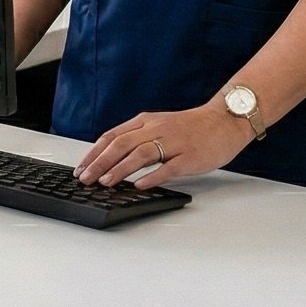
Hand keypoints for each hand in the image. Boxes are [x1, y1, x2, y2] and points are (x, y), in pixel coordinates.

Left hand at [75, 101, 252, 188]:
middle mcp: (157, 130)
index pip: (113, 136)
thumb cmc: (191, 127)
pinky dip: (152, 176)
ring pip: (141, 155)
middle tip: (86, 178)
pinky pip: (168, 167)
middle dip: (100, 162)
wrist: (224, 121)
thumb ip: (138, 138)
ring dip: (120, 169)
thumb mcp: (159, 125)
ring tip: (105, 182)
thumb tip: (112, 158)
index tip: (81, 168)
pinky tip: (139, 185)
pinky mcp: (190, 157)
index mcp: (146, 122)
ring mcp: (174, 143)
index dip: (94, 153)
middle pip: (122, 145)